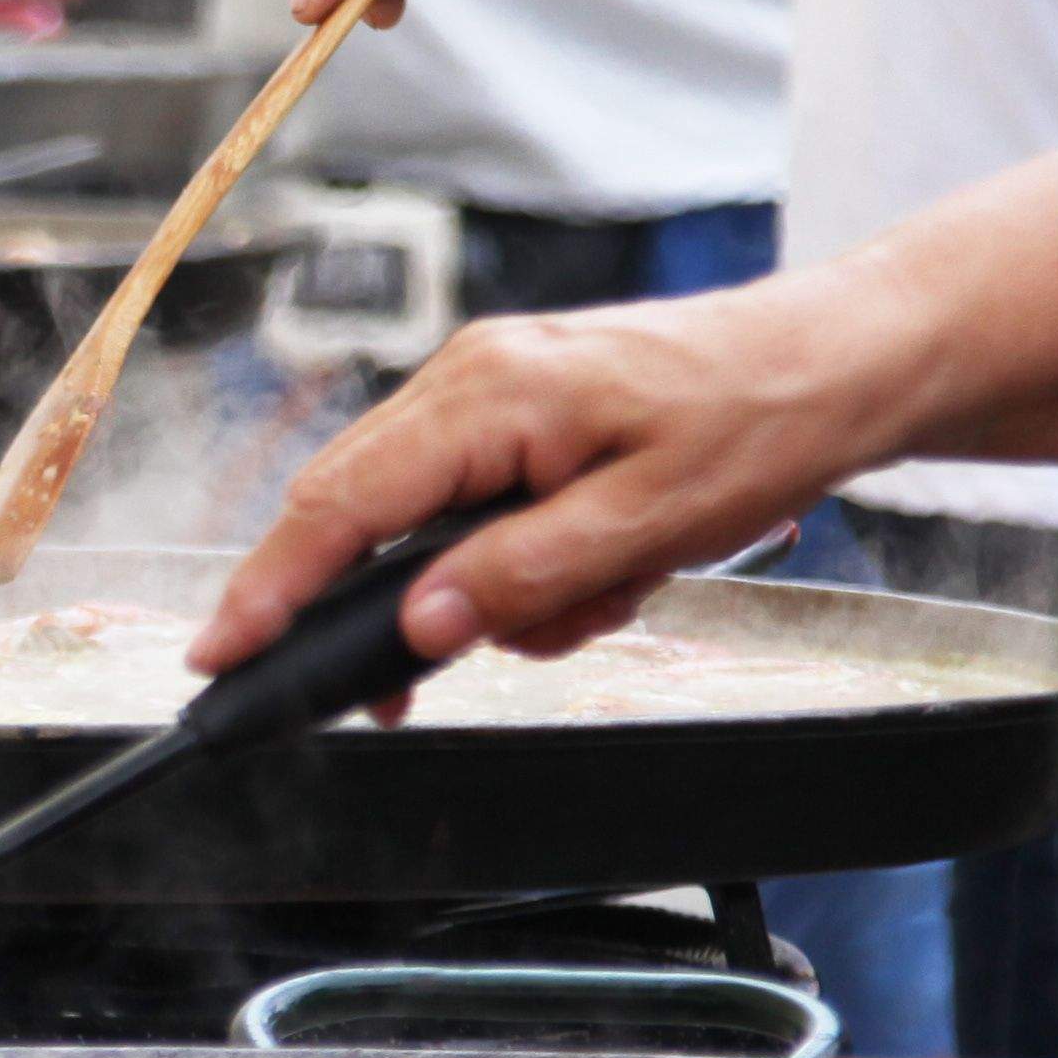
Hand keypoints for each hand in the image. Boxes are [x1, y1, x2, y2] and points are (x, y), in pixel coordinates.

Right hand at [185, 269, 924, 676]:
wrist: (838, 361)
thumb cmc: (759, 420)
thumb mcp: (646, 526)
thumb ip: (522, 577)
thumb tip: (421, 627)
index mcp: (488, 396)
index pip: (340, 506)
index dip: (268, 588)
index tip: (219, 653)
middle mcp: (470, 381)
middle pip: (357, 513)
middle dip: (388, 614)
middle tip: (403, 696)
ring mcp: (492, 395)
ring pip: (422, 525)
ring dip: (495, 595)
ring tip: (605, 595)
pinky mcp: (522, 416)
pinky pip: (474, 510)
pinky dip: (524, 566)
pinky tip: (605, 572)